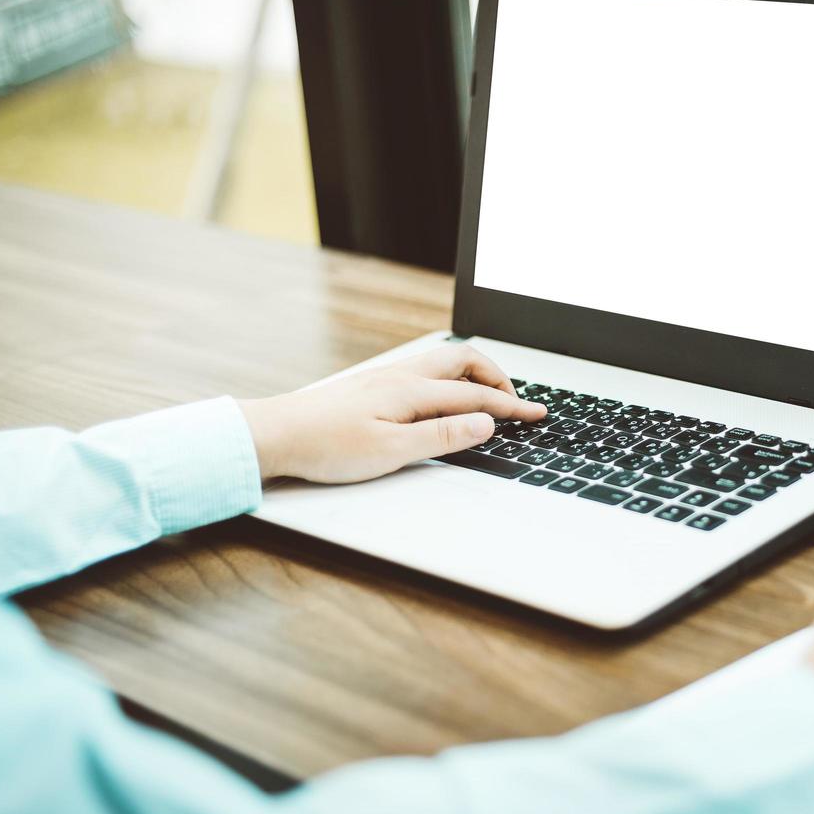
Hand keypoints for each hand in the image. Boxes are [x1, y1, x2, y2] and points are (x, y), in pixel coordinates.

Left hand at [238, 344, 545, 482]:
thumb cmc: (327, 446)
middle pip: (464, 362)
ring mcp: (386, 377)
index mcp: (413, 390)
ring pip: (444, 362)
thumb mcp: (393, 451)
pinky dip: (452, 378)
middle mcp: (402, 376)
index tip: (537, 414)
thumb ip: (442, 436)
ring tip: (488, 395)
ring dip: (474, 374)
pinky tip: (445, 396)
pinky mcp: (373, 385)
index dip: (511, 406)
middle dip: (497, 378)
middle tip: (515, 402)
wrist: (276, 434)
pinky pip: (426, 370)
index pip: (476, 394)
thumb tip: (484, 422)